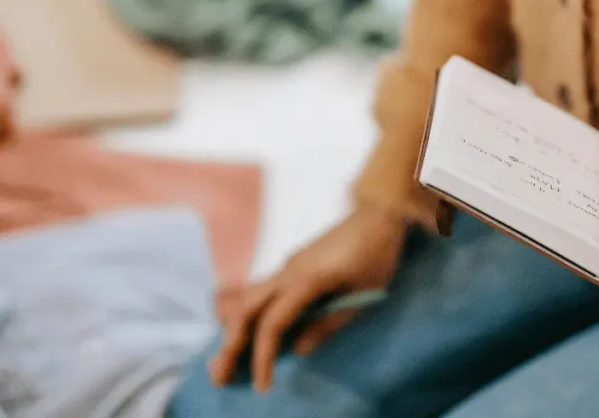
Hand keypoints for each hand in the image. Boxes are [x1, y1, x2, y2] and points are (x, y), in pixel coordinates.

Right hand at [207, 204, 406, 391]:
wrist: (378, 215)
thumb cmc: (377, 254)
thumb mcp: (362, 294)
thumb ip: (330, 323)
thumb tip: (300, 349)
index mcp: (306, 279)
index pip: (272, 323)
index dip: (264, 356)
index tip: (263, 384)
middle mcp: (289, 270)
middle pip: (246, 307)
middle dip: (231, 342)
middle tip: (220, 375)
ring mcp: (288, 264)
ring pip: (249, 296)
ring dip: (235, 327)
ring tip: (228, 356)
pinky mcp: (293, 264)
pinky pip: (261, 290)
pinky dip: (248, 313)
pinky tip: (246, 330)